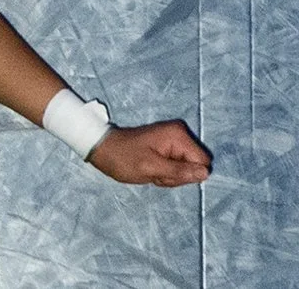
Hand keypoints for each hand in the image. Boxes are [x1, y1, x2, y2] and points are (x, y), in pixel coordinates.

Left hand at [87, 121, 211, 186]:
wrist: (103, 150)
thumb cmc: (123, 158)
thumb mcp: (150, 168)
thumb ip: (179, 171)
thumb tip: (205, 173)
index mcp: (178, 135)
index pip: (202, 163)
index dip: (186, 174)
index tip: (164, 172)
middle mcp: (180, 134)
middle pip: (195, 166)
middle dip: (177, 175)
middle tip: (156, 173)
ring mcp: (174, 140)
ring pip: (187, 169)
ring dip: (170, 175)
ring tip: (152, 170)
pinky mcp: (169, 147)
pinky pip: (178, 167)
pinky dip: (166, 173)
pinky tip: (152, 169)